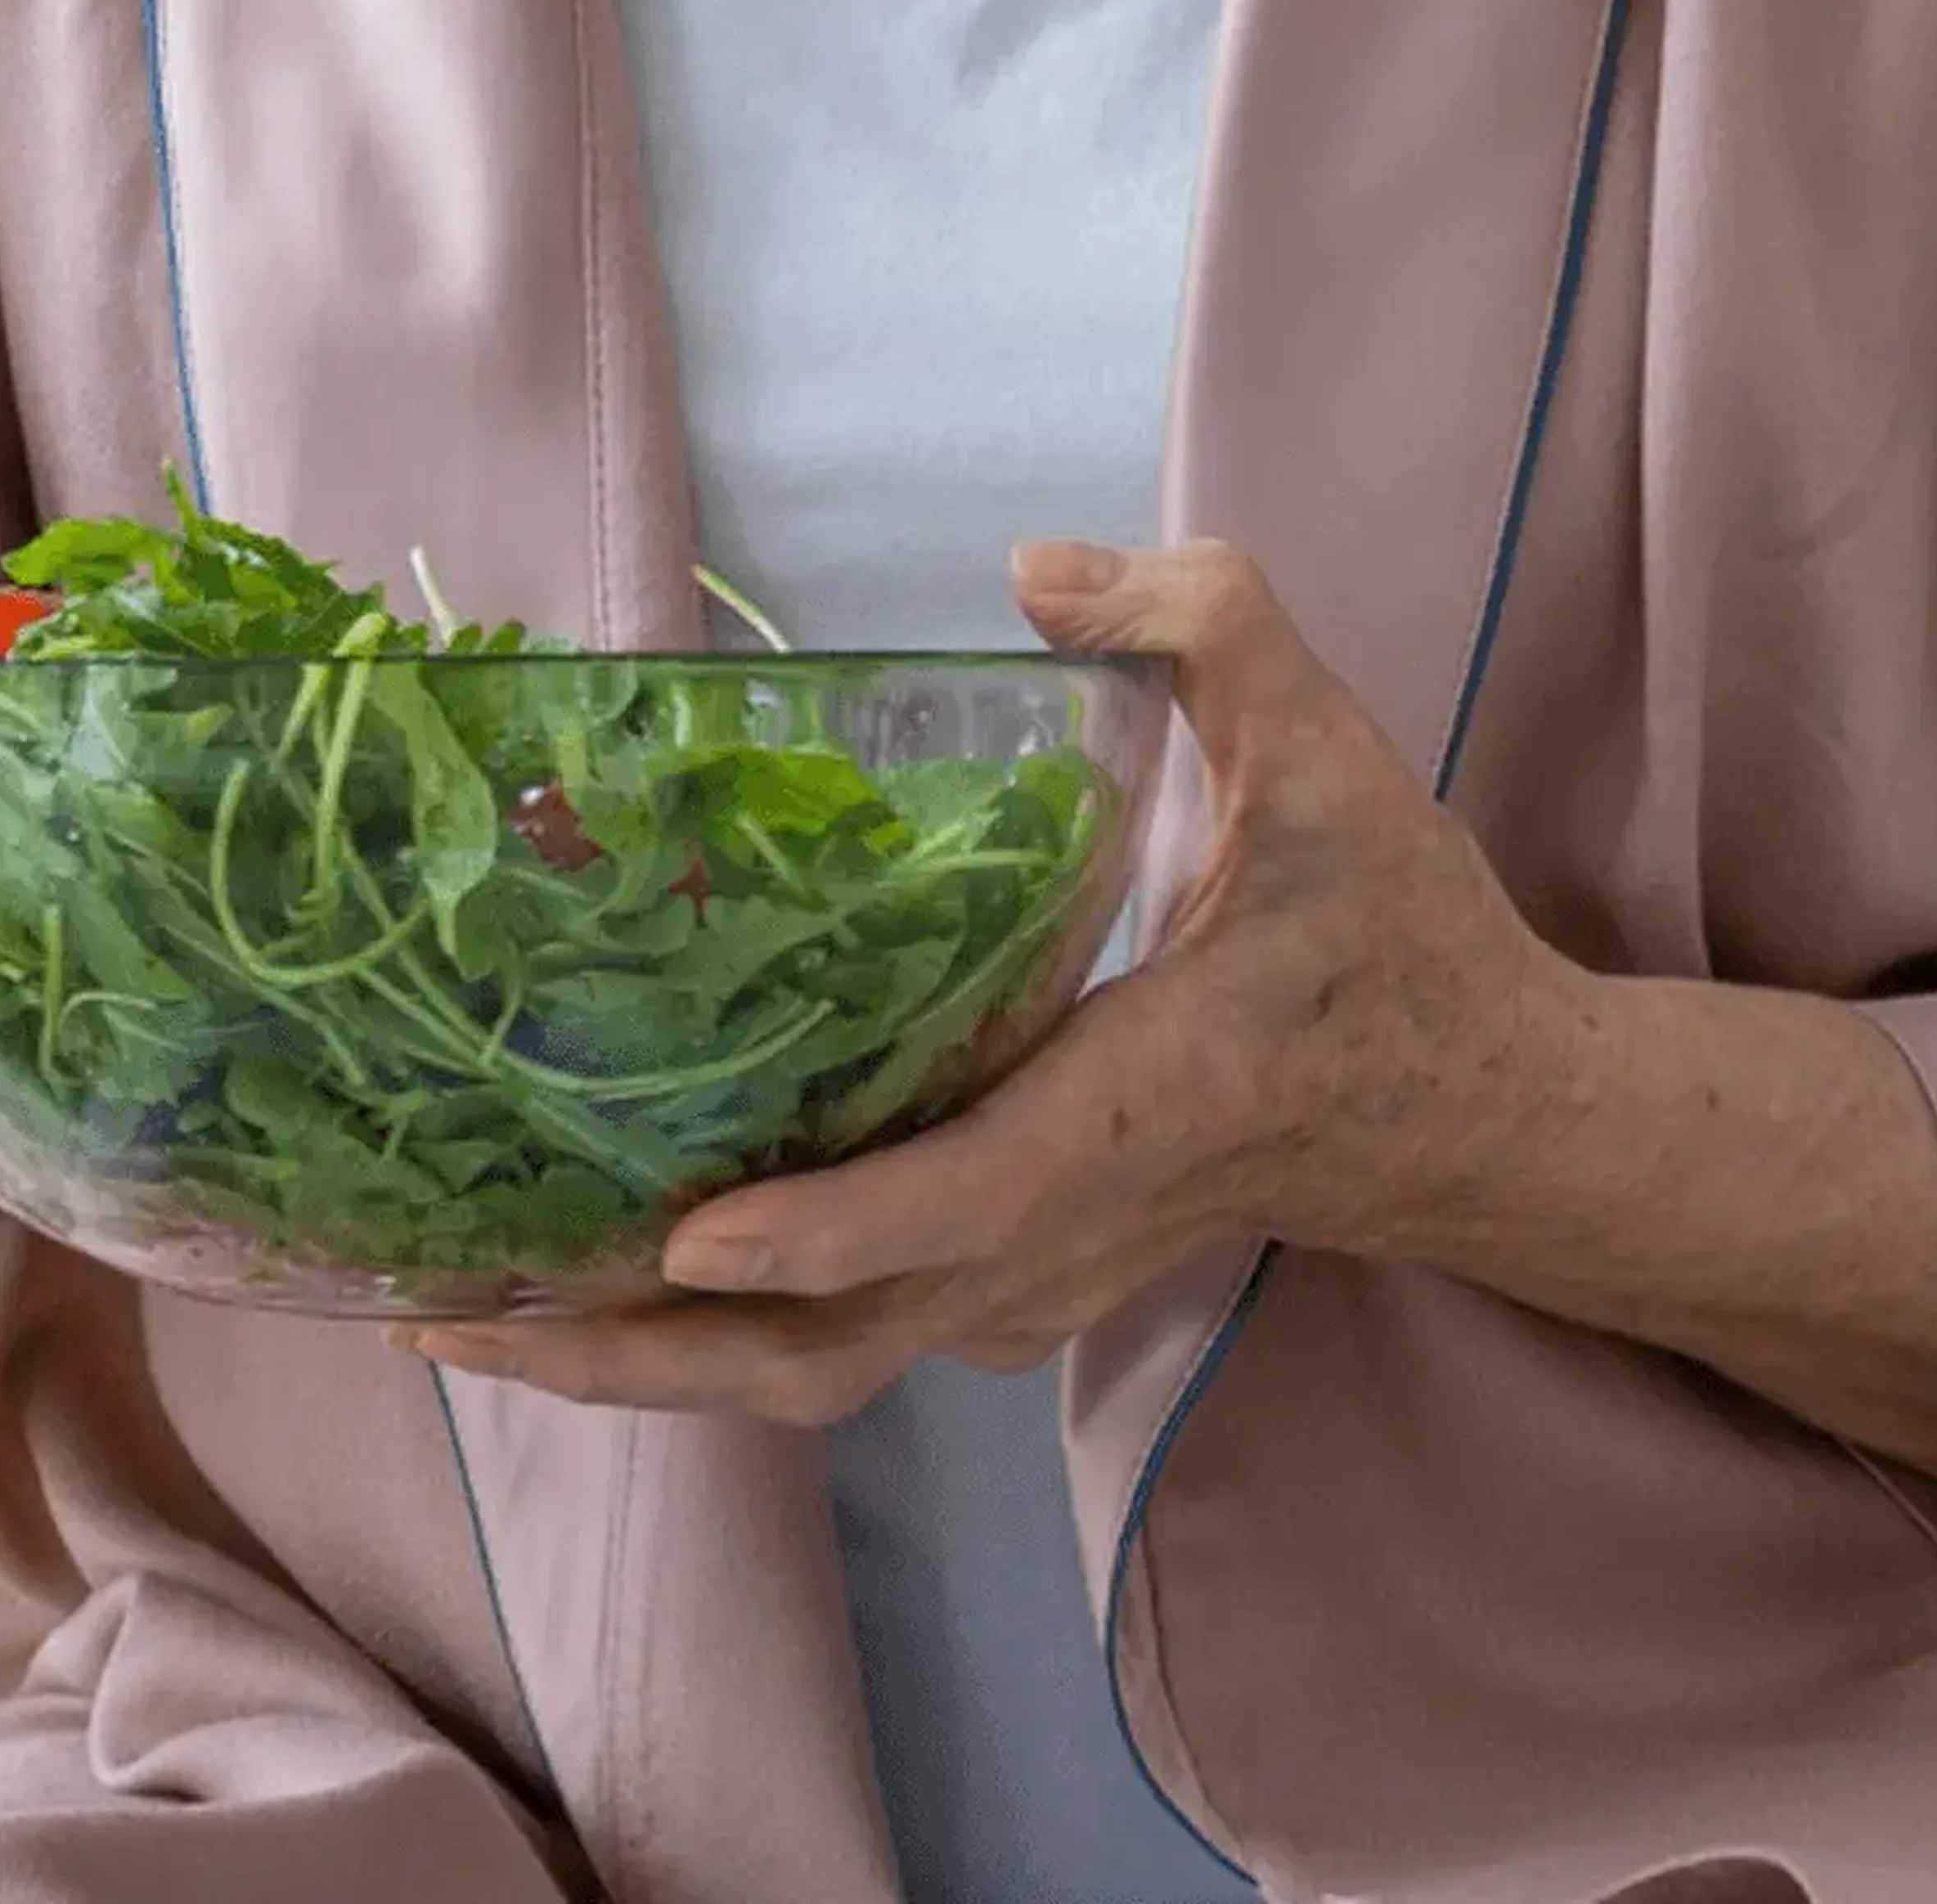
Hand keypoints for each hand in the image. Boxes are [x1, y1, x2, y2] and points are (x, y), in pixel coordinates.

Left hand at [397, 538, 1569, 1425]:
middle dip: (636, 1351)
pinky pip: (845, 1338)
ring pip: (821, 1367)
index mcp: (1134, 1106)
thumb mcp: (1330, 750)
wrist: (1494, 1120)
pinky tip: (589, 1282)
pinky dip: (708, 1337)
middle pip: (830, 1343)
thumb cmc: (1401, 940)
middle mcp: (1065, 1228)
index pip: (962, 1199)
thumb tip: (1037, 569)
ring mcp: (1038, 1278)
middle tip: (442, 1314)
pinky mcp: (1022, 1279)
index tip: (684, 1240)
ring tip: (454, 1318)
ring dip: (644, 1366)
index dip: (823, 1230)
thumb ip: (1203, 621)